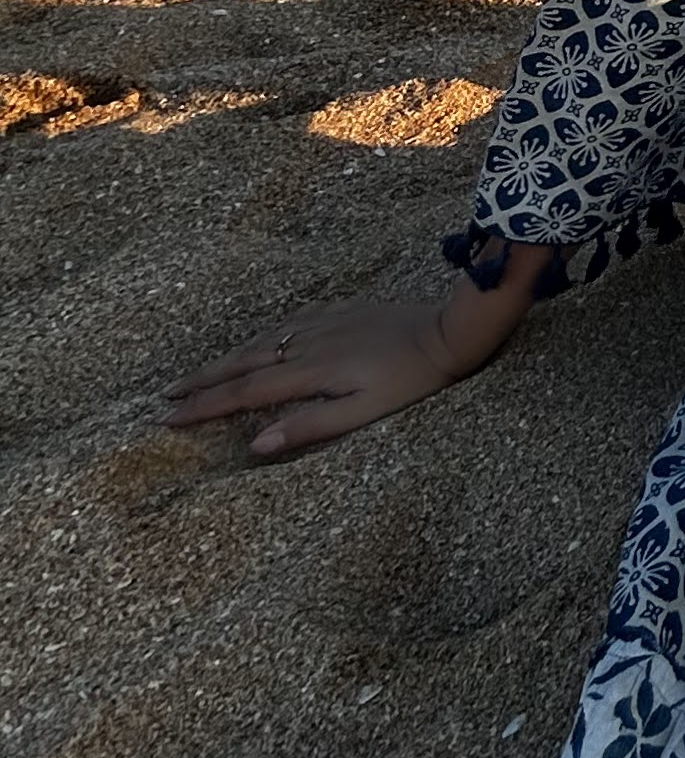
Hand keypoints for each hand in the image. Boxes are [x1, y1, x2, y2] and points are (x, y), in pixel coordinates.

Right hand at [166, 248, 549, 458]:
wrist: (447, 332)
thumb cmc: (410, 380)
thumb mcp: (363, 413)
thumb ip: (310, 427)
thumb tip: (256, 445)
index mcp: (309, 372)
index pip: (244, 393)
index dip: (204, 406)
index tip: (168, 419)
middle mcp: (307, 343)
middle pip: (242, 363)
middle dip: (202, 381)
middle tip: (165, 396)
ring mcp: (322, 323)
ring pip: (260, 341)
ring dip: (225, 358)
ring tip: (197, 374)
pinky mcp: (339, 311)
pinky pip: (286, 323)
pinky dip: (260, 336)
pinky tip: (257, 340)